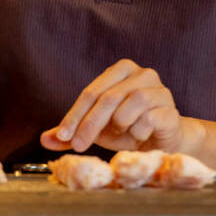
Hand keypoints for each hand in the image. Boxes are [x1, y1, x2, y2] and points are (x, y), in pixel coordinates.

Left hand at [39, 59, 193, 152]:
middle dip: (89, 124)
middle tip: (77, 145)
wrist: (162, 141)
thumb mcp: (96, 129)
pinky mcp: (171, 109)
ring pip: (130, 104)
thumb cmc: (128, 129)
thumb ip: (72, 131)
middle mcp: (142, 73)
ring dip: (119, 125)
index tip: (63, 136)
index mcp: (121, 70)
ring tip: (121, 132)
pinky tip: (139, 136)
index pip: (91, 92)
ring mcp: (160, 90)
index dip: (74, 115)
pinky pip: (149, 119)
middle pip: (108, 97)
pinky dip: (138, 132)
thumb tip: (44, 139)